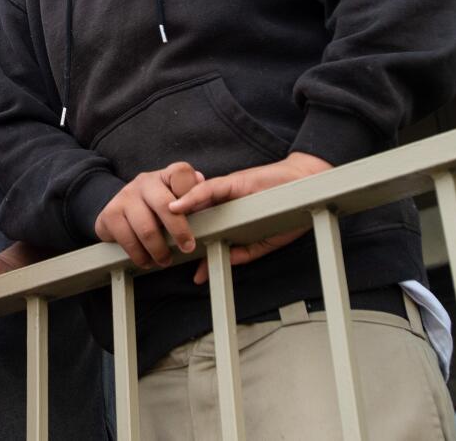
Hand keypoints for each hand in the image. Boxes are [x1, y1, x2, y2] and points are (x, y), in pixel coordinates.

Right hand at [95, 162, 203, 267]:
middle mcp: (144, 181)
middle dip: (179, 231)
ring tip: (165, 260)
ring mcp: (125, 196)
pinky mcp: (110, 214)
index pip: (181, 173)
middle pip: (165, 205)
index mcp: (164, 175)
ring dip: (159, 250)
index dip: (191, 192)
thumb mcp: (175, 197)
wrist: (118, 208)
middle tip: (187, 248)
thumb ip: (193, 194)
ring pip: (146, 229)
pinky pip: (127, 240)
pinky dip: (140, 256)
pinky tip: (146, 260)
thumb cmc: (156, 206)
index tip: (198, 214)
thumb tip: (202, 182)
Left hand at [168, 151, 331, 283]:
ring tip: (154, 225)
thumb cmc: (284, 213)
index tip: (158, 252)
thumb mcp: (258, 244)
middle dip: (167, 225)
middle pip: (187, 212)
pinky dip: (191, 197)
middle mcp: (219, 201)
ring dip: (172, 212)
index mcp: (223, 214)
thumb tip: (202, 273)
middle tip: (149, 241)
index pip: (193, 225)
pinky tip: (175, 206)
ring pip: (191, 199)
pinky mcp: (232, 182)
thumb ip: (234, 256)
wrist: (305, 187)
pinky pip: (208, 190)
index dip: (174, 236)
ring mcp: (224, 190)